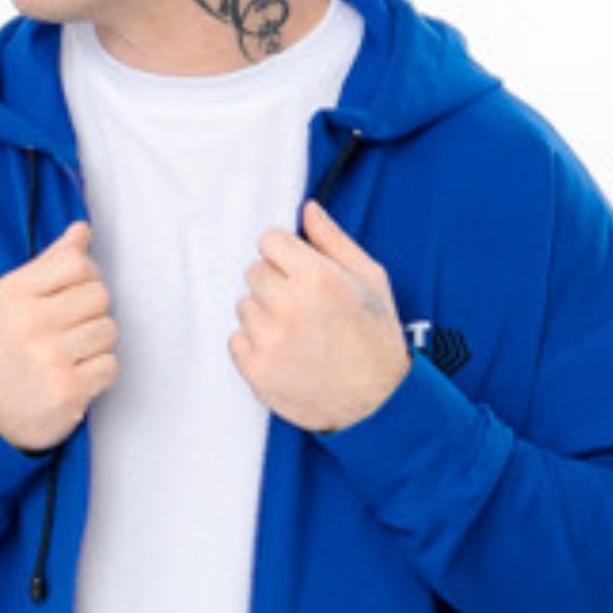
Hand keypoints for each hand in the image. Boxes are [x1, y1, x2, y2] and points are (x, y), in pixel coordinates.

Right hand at [0, 220, 118, 451]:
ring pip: (109, 330)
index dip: (86, 277)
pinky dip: (99, 372)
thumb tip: (82, 231)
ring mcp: (49, 357)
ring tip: (73, 354)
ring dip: (97, 344)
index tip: (74, 295)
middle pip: (99, 295)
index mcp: (14, 294)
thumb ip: (49, 264)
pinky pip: (110, 365)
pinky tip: (76, 376)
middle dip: (93, 312)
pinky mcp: (68, 389)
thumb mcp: (11, 300)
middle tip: (72, 331)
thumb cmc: (4, 350)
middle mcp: (30, 322)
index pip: (78, 263)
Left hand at [229, 198, 411, 432]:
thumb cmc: (376, 339)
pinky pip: (236, 339)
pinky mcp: (256, 370)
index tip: (298, 269)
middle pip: (254, 272)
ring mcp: (269, 341)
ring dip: (265, 315)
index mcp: (317, 278)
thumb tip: (308, 209)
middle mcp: (289, 307)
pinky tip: (285, 352)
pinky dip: (255, 344)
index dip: (284, 253)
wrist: (377, 402)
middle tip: (303, 306)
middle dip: (275, 283)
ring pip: (244, 306)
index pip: (269, 241)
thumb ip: (333, 241)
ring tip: (298, 333)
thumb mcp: (370, 280)